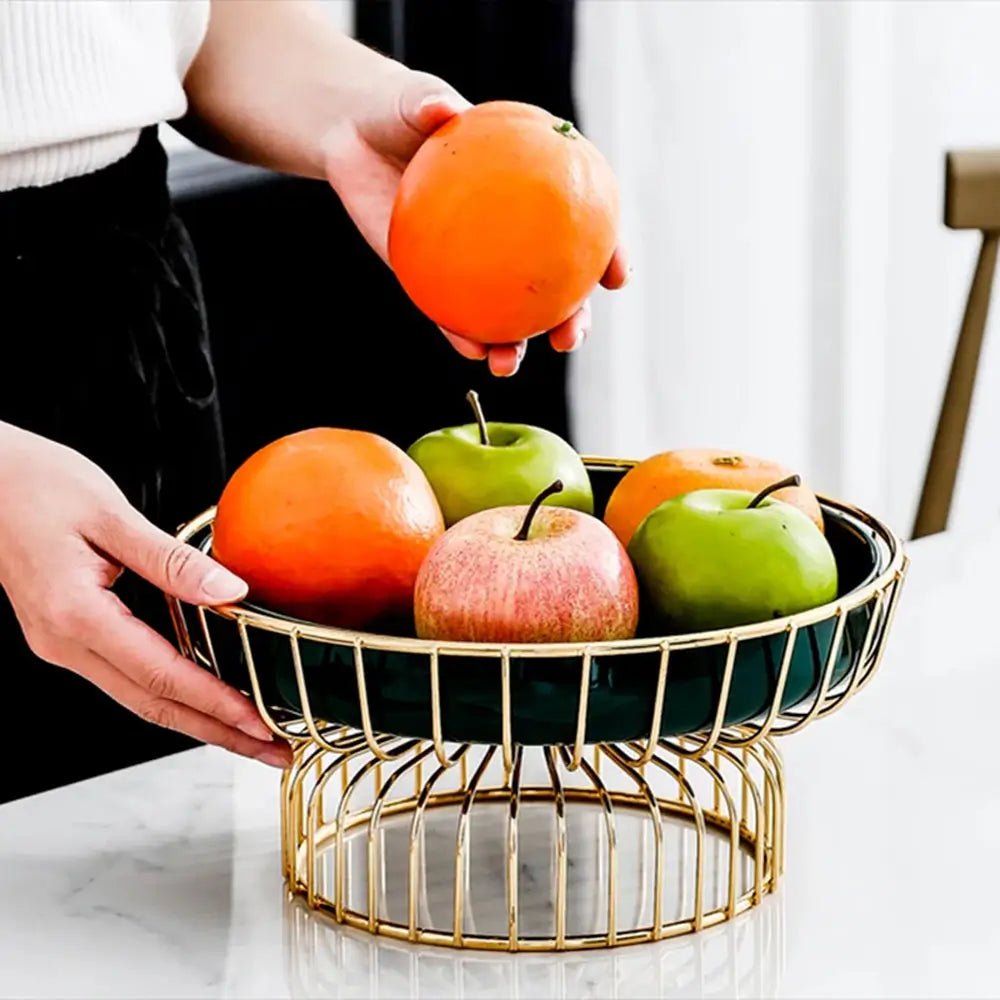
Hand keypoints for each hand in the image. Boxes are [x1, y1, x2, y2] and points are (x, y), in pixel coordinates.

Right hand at [0, 423, 291, 768]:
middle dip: (216, 734)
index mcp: (76, 615)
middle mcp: (64, 642)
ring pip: (138, 698)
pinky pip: (126, 676)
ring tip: (247, 733)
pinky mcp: (66, 633)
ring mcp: (61, 643)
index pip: (162, 676)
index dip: (217, 705)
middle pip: (153, 706)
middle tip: (271, 752)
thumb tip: (231, 591)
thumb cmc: (34, 485)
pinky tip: (201, 696)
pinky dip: (170, 694)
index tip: (260, 726)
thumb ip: (172, 560)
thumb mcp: (110, 514)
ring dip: (196, 720)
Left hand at [322, 68, 628, 376]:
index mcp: (530, 189)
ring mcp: (474, 262)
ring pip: (506, 314)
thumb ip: (429, 101)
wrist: (358, 134)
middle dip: (569, 320)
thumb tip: (442, 108)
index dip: (607, 251)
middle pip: (553, 285)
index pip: (582, 222)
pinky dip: (461, 335)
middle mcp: (510, 234)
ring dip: (514, 345)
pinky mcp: (432, 278)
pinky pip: (451, 314)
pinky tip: (468, 350)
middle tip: (570, 339)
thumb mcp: (415, 99)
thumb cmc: (401, 110)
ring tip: (507, 363)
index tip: (618, 276)